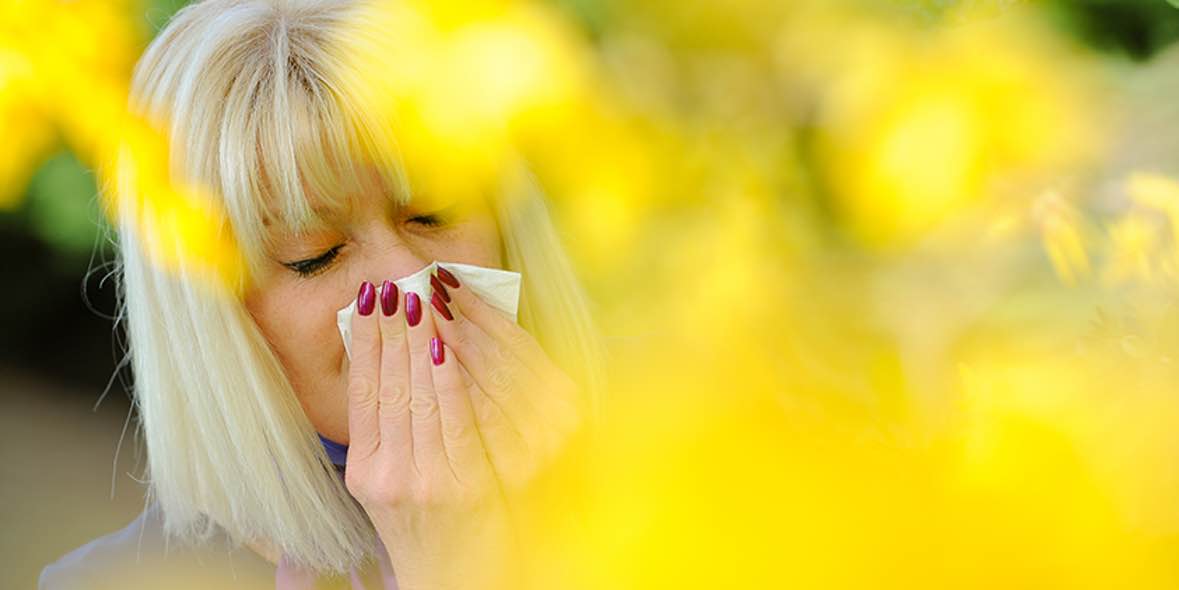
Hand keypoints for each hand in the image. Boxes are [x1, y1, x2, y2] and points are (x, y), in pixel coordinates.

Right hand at [343, 267, 582, 589]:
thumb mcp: (393, 481)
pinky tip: (442, 346)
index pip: (362, 394)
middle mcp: (388, 476)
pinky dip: (445, 378)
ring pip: (417, 396)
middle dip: (391, 329)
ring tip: (418, 299)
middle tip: (394, 284)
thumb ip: (388, 430)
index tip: (368, 300)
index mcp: (366, 471)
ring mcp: (425, 481)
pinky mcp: (465, 485)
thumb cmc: (430, 524)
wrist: (458, 578)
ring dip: (417, 341)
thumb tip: (386, 360)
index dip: (365, 343)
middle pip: (387, 387)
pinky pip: (453, 419)